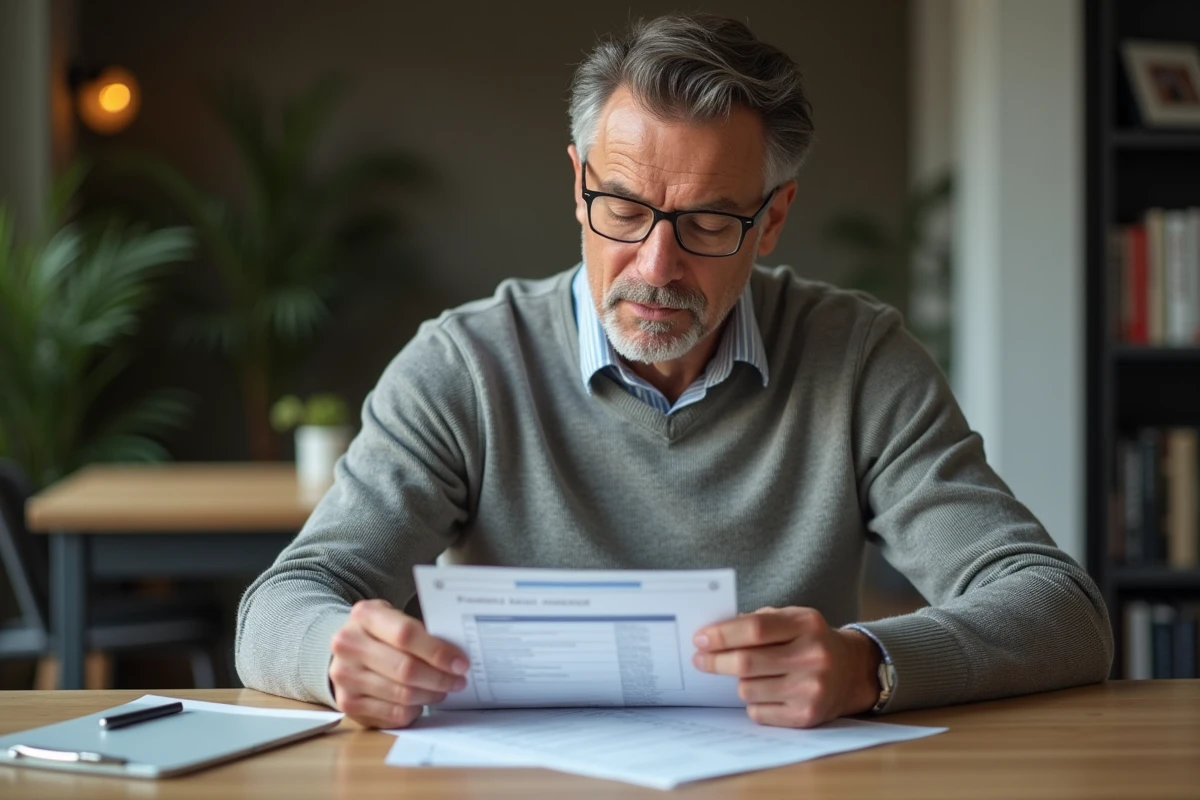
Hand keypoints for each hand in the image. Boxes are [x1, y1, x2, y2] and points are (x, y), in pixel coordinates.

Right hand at [329, 599, 469, 727]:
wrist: (347, 647)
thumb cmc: (381, 633)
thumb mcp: (395, 618)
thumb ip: (420, 632)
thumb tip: (456, 657)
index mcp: (364, 616)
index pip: (406, 635)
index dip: (438, 652)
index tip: (460, 663)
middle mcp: (348, 645)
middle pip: (405, 669)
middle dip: (439, 678)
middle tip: (458, 681)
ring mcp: (345, 676)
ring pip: (402, 695)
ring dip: (429, 695)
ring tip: (441, 690)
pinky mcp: (347, 703)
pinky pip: (392, 714)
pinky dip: (414, 710)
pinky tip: (420, 702)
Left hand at [692, 606, 880, 727]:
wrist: (853, 672)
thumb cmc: (810, 641)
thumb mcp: (793, 619)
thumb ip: (757, 621)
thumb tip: (714, 634)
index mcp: (807, 624)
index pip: (755, 629)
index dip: (722, 635)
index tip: (700, 638)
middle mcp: (813, 657)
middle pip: (746, 662)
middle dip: (715, 661)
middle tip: (699, 659)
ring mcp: (811, 689)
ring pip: (747, 689)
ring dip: (738, 682)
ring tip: (747, 675)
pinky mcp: (807, 716)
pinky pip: (758, 712)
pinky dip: (753, 702)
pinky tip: (765, 692)